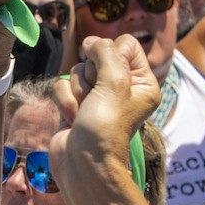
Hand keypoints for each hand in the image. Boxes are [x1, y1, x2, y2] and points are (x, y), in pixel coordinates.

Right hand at [49, 34, 160, 182]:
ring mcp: (96, 98)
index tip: (108, 74)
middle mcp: (121, 88)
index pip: (125, 45)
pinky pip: (62, 86)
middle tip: (96, 97)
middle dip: (90, 75)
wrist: (82, 163)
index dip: (111, 54)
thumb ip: (105, 53)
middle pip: (97, 56)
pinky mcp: (75, 105)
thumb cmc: (105, 127)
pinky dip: (64, 101)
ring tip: (84, 112)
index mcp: (142, 82)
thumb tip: (91, 41)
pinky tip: (73, 119)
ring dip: (77, 91)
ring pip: (77, 71)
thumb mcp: (114, 83)